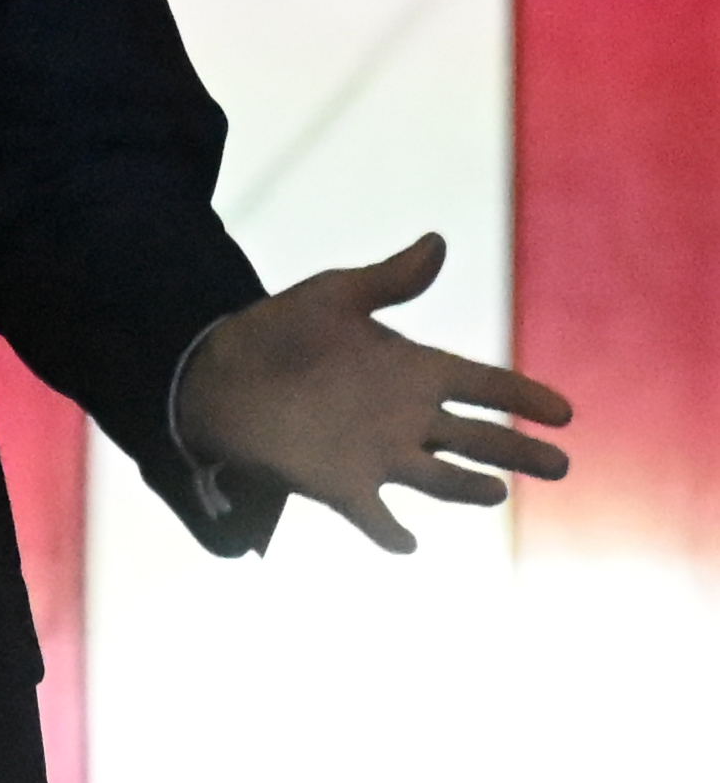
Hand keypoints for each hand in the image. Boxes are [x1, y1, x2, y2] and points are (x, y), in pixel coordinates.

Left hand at [176, 232, 571, 553]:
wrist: (219, 370)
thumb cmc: (281, 330)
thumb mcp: (336, 296)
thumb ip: (390, 280)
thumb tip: (436, 241)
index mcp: (414, 369)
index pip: (484, 384)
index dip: (523, 396)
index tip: (563, 412)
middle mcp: (407, 416)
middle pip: (477, 438)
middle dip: (518, 450)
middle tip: (560, 464)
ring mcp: (378, 453)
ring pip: (440, 478)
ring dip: (467, 488)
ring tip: (495, 492)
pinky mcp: (340, 483)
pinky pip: (373, 515)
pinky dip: (388, 531)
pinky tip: (407, 542)